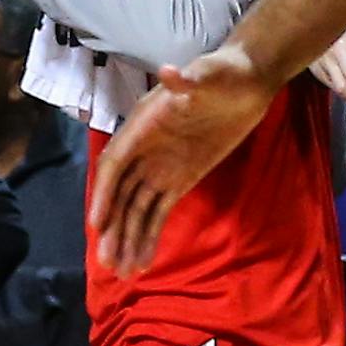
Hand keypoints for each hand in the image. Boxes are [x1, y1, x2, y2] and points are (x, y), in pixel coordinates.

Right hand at [90, 42, 272, 274]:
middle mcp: (145, 148)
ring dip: (128, 238)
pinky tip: (144, 262)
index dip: (104, 193)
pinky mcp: (180, 179)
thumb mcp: (208, 73)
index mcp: (143, 124)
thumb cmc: (225, 72)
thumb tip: (169, 72)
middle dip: (113, 227)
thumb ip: (188, 81)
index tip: (97, 223)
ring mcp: (161, 166)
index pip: (115, 163)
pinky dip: (149, 235)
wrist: (247, 80)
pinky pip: (159, 211)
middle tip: (107, 263)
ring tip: (123, 273)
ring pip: (136, 208)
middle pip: (120, 193)